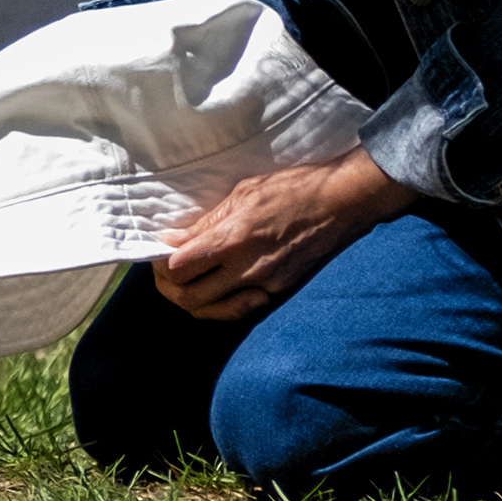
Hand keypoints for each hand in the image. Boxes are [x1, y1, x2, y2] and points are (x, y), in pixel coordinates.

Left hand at [153, 148, 419, 322]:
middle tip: (167, 271)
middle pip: (189, 298)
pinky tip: (219, 287)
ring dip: (194, 300)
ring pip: (213, 312)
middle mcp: (248, 269)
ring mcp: (266, 285)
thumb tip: (173, 240)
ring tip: (189, 282)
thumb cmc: (292, 188)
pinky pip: (241, 309)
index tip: (160, 252)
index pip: (179, 269)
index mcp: (234, 239)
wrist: (341, 203)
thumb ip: (207, 222)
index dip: (161, 264)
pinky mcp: (281, 293)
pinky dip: (223, 303)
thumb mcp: (243, 193)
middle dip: (171, 287)